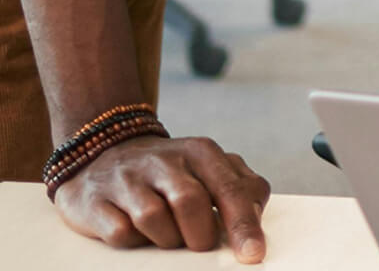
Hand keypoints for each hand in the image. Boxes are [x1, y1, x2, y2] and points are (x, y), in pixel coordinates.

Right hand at [54, 135, 271, 262]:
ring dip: (166, 238)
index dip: (243, 225)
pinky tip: (136, 231)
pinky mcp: (95, 201)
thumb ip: (242, 189)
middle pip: (190, 202)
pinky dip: (133, 240)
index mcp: (200, 152)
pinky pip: (120, 232)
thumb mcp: (210, 169)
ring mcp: (125, 178)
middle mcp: (162, 160)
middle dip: (199, 234)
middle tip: (198, 243)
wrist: (101, 153)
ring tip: (167, 233)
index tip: (252, 254)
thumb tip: (255, 221)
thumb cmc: (170, 172)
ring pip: (153, 218)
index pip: (229, 189)